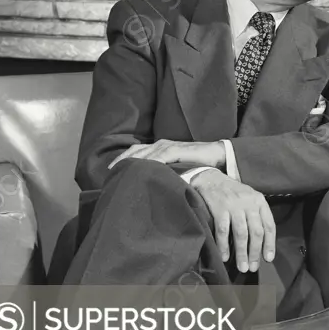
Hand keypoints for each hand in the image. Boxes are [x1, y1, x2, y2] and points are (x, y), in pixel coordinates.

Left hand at [108, 140, 224, 169]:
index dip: (123, 160)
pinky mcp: (176, 150)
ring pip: (145, 153)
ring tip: (121, 172)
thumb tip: (153, 184)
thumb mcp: (178, 168)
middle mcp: (162, 144)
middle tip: (110, 173)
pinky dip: (148, 163)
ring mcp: (168, 146)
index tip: (112, 171)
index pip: (137, 152)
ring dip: (132, 162)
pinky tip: (141, 170)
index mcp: (160, 148)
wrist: (218, 155)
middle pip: (136, 151)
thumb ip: (166, 172)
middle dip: (122, 161)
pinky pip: (159, 157)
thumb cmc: (199, 163)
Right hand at [190, 169, 274, 272]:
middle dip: (255, 252)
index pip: (269, 225)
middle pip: (256, 232)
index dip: (270, 243)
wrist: (211, 178)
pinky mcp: (219, 208)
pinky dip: (224, 245)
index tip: (268, 258)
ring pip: (241, 234)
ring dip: (242, 253)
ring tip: (242, 267)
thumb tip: (262, 243)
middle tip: (253, 267)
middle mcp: (249, 203)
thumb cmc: (233, 192)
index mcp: (260, 201)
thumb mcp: (250, 198)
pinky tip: (225, 257)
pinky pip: (223, 231)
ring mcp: (234, 206)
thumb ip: (257, 215)